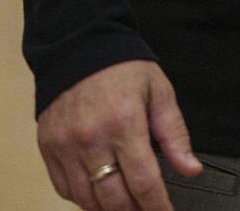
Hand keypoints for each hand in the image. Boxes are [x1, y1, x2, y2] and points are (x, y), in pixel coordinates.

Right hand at [35, 60, 201, 210]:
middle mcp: (91, 138)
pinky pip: (64, 189)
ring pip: (87, 200)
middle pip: (113, 199)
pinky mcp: (48, 147)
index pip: (144, 183)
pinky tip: (98, 194)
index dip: (157, 207)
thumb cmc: (121, 67)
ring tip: (124, 206)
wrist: (78, 45)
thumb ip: (175, 134)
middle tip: (145, 210)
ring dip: (108, 210)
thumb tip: (190, 168)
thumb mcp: (159, 92)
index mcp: (124, 123)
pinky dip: (82, 199)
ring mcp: (65, 145)